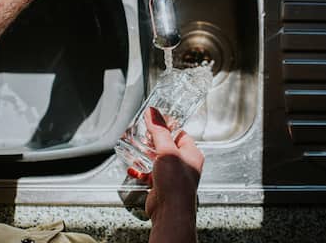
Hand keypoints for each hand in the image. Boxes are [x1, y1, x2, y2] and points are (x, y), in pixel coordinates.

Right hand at [129, 107, 203, 223]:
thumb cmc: (176, 185)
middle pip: (167, 145)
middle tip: (143, 132)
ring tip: (135, 146)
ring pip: (158, 159)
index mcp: (192, 154)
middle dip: (153, 140)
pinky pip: (150, 172)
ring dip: (146, 154)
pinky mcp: (161, 185)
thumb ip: (159, 131)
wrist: (169, 212)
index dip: (167, 125)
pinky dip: (141, 168)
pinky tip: (134, 166)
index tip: (155, 119)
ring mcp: (172, 175)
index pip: (180, 133)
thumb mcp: (167, 151)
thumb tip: (153, 113)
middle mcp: (184, 164)